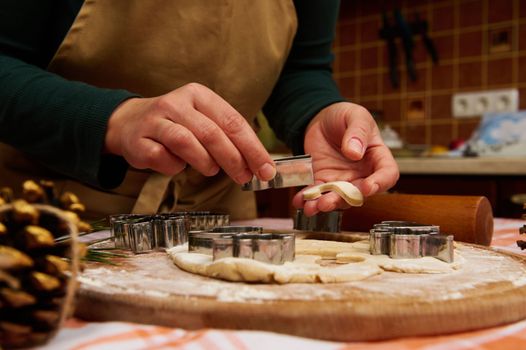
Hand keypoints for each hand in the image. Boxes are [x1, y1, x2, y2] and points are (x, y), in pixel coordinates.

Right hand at [104, 83, 275, 183]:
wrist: (129, 123)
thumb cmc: (177, 126)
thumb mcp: (203, 121)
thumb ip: (228, 138)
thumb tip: (258, 165)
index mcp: (199, 95)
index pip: (233, 121)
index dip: (252, 148)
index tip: (266, 169)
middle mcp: (177, 103)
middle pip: (212, 133)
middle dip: (234, 159)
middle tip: (245, 177)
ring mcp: (155, 120)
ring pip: (187, 143)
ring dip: (205, 162)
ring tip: (211, 170)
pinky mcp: (138, 140)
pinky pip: (162, 159)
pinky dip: (174, 167)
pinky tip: (177, 165)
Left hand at [292, 102, 398, 214]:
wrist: (322, 119)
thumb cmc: (345, 117)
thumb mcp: (355, 117)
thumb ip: (357, 132)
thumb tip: (355, 152)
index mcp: (377, 158)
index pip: (387, 175)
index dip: (380, 183)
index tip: (368, 187)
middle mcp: (362, 174)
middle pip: (358, 193)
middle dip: (343, 200)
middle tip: (328, 202)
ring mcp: (342, 180)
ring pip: (336, 198)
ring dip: (323, 204)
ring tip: (311, 207)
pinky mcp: (323, 180)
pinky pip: (317, 192)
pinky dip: (307, 198)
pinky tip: (298, 200)